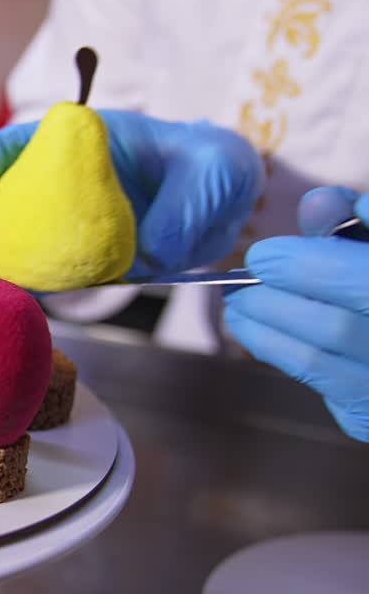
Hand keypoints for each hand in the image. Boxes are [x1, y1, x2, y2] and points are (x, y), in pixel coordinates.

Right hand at [0, 110, 265, 277]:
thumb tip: (153, 249)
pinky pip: (40, 272)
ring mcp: (65, 222)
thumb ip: (189, 203)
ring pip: (10, 235)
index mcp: (84, 142)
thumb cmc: (214, 168)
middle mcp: (63, 180)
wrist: (221, 203)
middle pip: (3, 192)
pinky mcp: (76, 259)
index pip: (27, 142)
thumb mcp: (216, 169)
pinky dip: (19, 285)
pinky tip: (1, 298)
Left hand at [224, 187, 368, 441]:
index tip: (263, 254)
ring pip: (320, 364)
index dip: (306, 267)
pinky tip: (264, 332)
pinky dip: (287, 355)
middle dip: (275, 301)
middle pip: (335, 329)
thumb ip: (364, 221)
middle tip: (239, 283)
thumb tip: (317, 205)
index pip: (364, 286)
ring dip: (264, 331)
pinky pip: (324, 387)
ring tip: (238, 306)